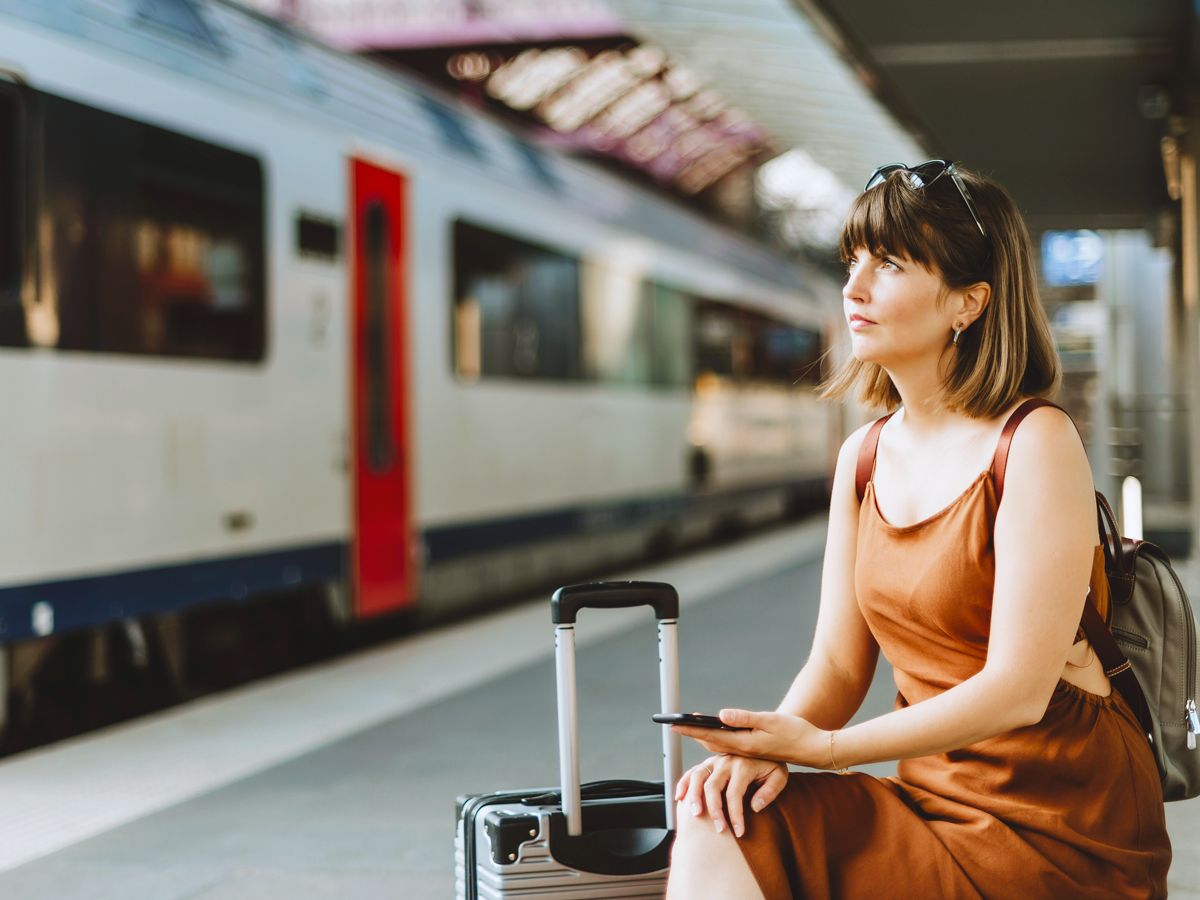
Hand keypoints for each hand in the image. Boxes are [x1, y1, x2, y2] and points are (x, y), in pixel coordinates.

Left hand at [670, 708, 827, 768]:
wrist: (814, 748)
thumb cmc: (794, 732)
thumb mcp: (769, 721)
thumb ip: (744, 718)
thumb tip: (720, 715)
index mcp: (744, 743)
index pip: (711, 735)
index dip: (691, 730)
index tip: (674, 725)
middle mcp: (743, 750)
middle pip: (711, 742)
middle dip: (693, 734)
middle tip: (674, 725)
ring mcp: (749, 752)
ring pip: (720, 746)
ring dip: (703, 737)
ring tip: (690, 728)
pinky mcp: (755, 752)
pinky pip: (730, 747)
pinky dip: (717, 740)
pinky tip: (715, 735)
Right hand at [675, 754, 787, 837]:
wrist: (766, 742)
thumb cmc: (771, 764)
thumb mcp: (780, 775)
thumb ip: (770, 791)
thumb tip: (754, 807)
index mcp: (743, 765)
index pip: (735, 794)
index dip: (735, 815)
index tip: (739, 832)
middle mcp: (726, 761)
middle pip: (713, 786)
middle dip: (714, 810)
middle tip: (719, 829)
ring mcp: (715, 760)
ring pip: (698, 777)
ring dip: (694, 796)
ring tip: (696, 815)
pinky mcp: (708, 763)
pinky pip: (692, 772)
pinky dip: (683, 783)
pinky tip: (680, 798)